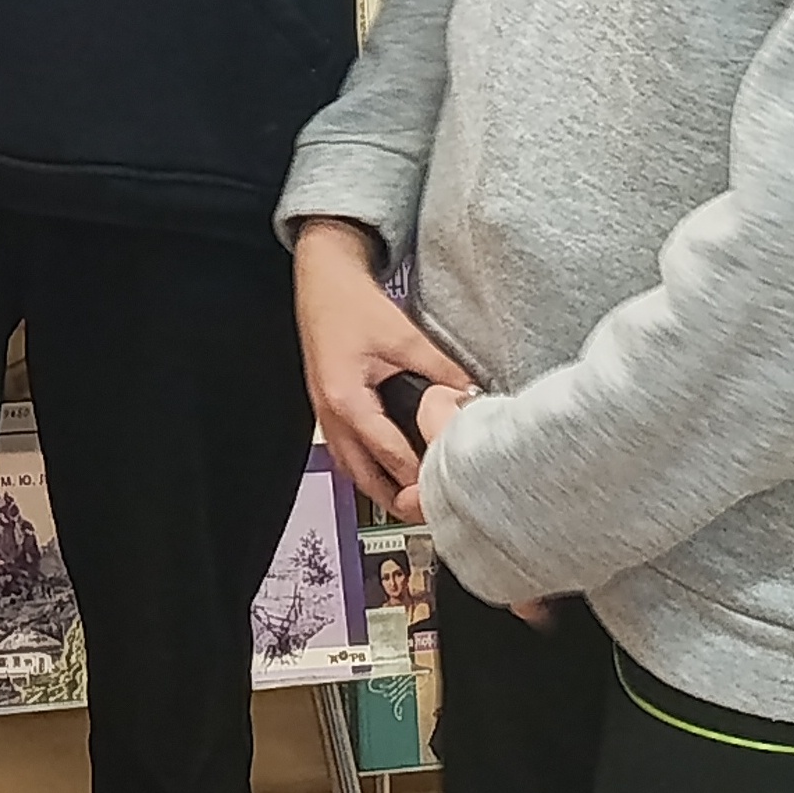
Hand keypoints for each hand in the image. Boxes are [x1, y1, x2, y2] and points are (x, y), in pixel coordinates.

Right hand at [295, 215, 476, 511]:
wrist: (322, 278)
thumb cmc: (350, 302)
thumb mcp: (403, 336)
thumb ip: (441, 370)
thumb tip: (471, 397)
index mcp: (347, 399)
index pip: (389, 455)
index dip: (419, 479)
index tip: (444, 494)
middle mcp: (331, 412)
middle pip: (362, 475)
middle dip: (394, 498)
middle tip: (426, 514)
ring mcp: (324, 410)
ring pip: (350, 467)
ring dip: (378, 487)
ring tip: (409, 501)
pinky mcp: (327, 403)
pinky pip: (345, 450)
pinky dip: (365, 466)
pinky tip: (385, 468)